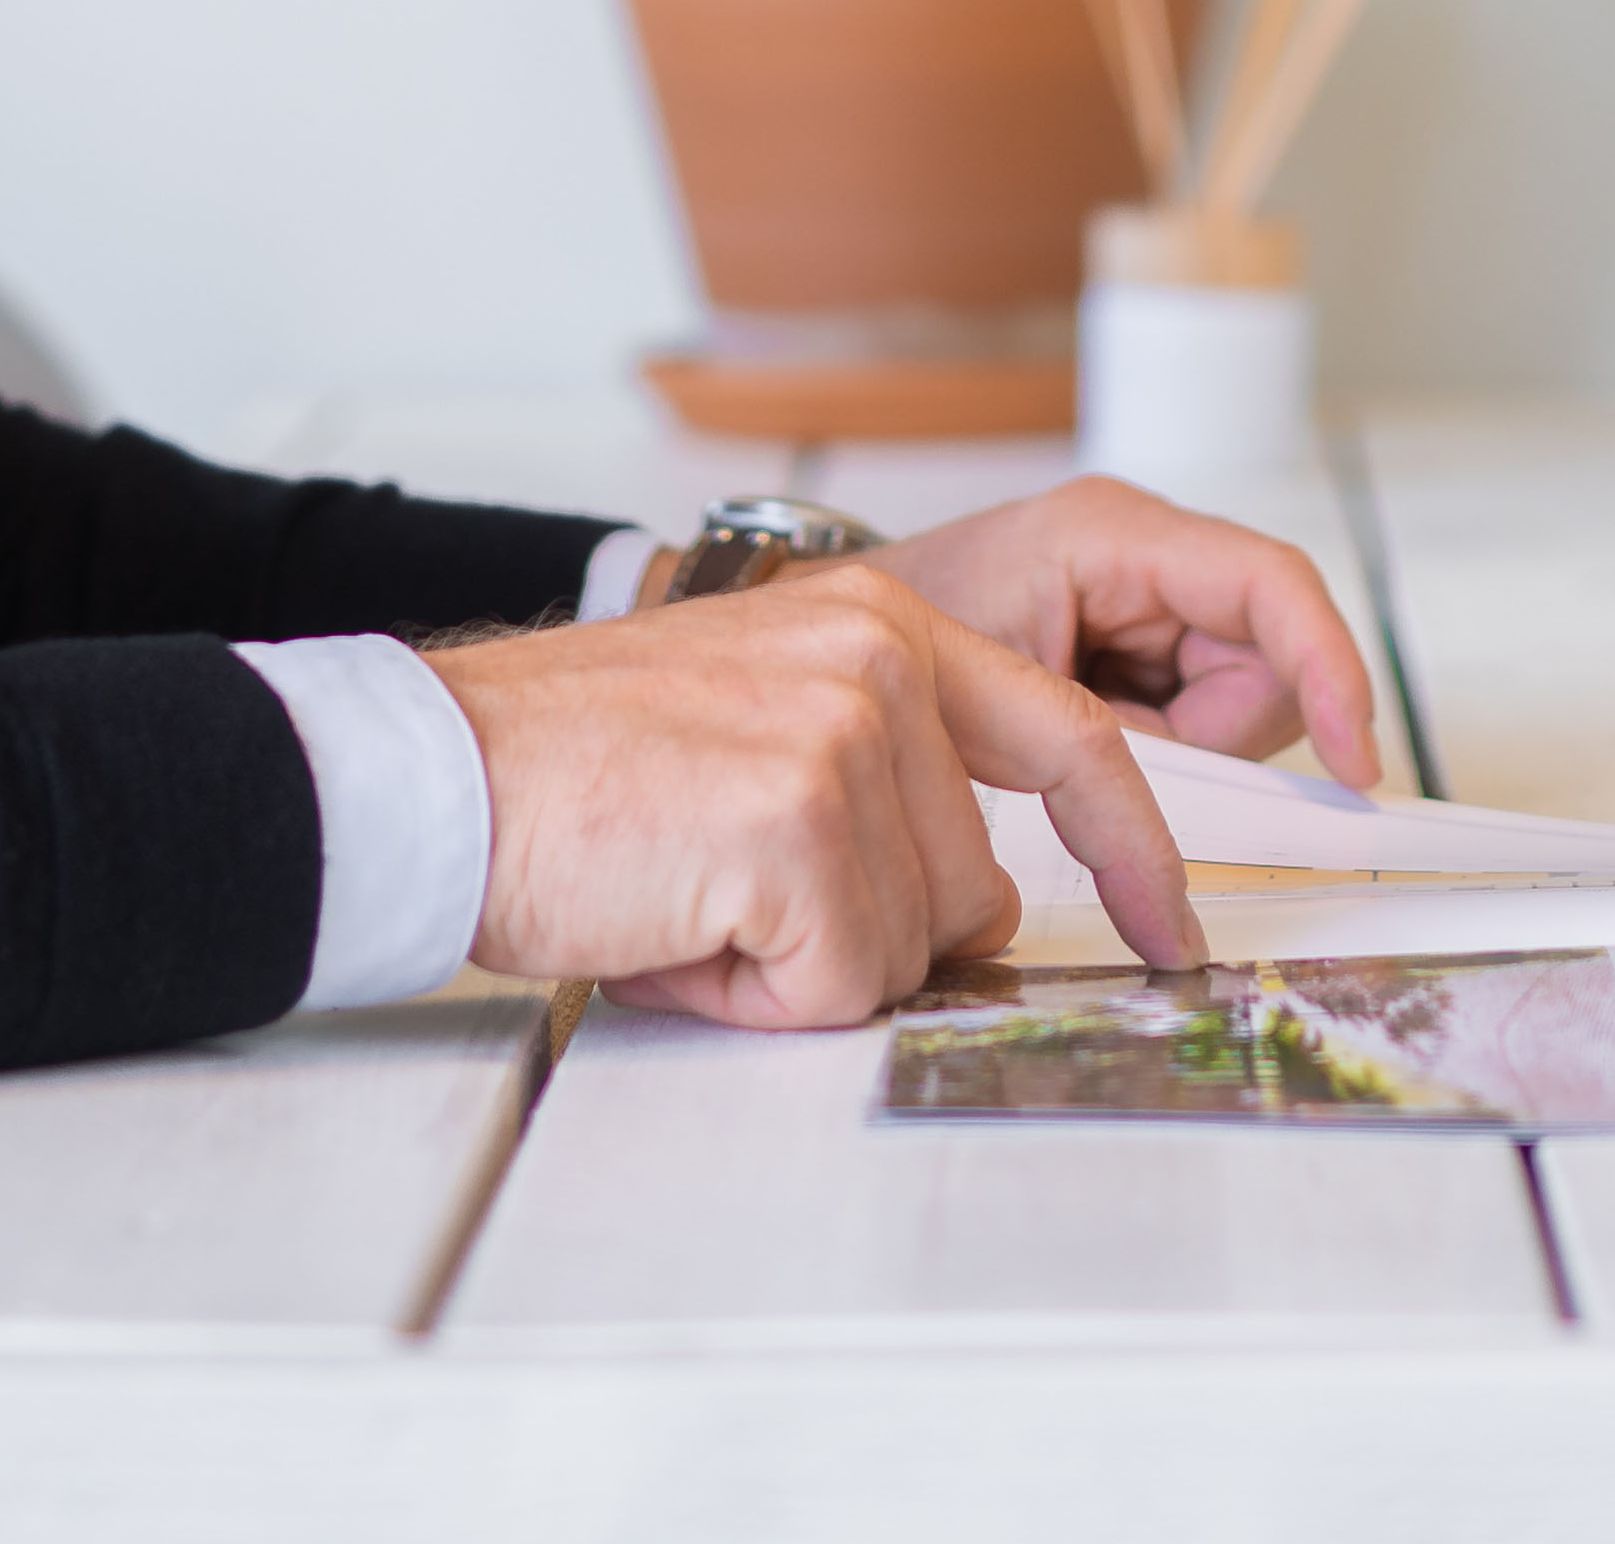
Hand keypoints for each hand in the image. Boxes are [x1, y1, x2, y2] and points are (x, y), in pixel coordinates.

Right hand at [427, 563, 1203, 1024]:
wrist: (442, 775)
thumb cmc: (579, 773)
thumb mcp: (760, 723)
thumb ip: (885, 781)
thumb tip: (975, 914)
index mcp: (882, 621)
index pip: (1069, 737)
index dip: (1135, 846)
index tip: (1172, 925)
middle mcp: (882, 657)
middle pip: (972, 887)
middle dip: (863, 930)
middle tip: (723, 886)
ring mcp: (846, 736)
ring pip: (904, 946)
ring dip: (797, 963)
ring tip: (686, 893)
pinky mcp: (798, 825)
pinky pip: (835, 986)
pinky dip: (754, 993)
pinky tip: (673, 923)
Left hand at [867, 477, 1382, 787]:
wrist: (827, 641)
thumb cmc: (893, 642)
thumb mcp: (1006, 695)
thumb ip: (1115, 741)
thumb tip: (1207, 800)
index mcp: (1112, 533)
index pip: (1272, 585)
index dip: (1331, 670)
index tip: (1354, 762)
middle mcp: (1145, 552)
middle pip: (1265, 659)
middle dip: (1216, 736)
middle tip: (1127, 761)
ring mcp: (1146, 596)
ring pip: (1239, 701)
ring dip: (1184, 750)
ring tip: (1085, 744)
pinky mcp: (1140, 642)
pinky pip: (1198, 715)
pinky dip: (1164, 750)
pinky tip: (1095, 743)